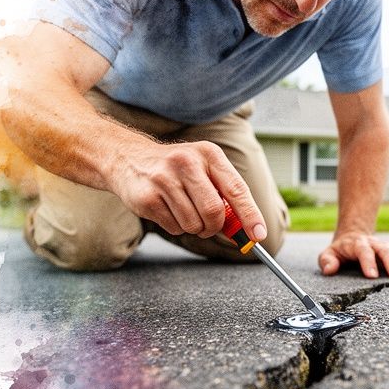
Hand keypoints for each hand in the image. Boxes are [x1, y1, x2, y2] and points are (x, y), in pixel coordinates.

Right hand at [108, 141, 265, 239]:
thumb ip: (226, 195)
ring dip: (194, 228)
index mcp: (209, 154)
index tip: (259, 234)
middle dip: (214, 227)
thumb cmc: (176, 168)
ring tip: (184, 211)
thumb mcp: (204, 169)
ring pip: (194, 224)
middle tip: (208, 225)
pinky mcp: (147, 198)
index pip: (237, 189)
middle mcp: (187, 163)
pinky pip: (174, 228)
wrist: (129, 158)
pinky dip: (176, 227)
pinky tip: (167, 210)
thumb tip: (247, 229)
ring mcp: (164, 179)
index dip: (250, 215)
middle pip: (214, 212)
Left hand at [318, 232, 388, 278]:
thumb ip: (327, 261)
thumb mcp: (328, 254)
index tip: (372, 276)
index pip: (363, 251)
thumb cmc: (340, 250)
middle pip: (384, 250)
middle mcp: (373, 243)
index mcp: (357, 244)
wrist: (353, 235)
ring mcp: (384, 246)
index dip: (368, 262)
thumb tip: (329, 270)